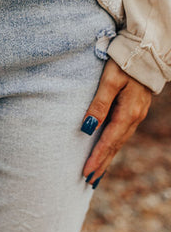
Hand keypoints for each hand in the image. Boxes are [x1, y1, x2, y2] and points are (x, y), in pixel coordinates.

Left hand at [81, 58, 151, 187]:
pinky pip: (123, 131)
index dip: (97, 158)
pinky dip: (114, 143)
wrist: (145, 50)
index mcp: (128, 112)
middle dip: (102, 163)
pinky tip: (108, 148)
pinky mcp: (135, 108)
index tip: (86, 173)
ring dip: (108, 156)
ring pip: (120, 140)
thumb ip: (98, 104)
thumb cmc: (124, 62)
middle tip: (89, 181)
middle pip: (116, 145)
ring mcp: (137, 113)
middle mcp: (134, 117)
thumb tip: (87, 129)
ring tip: (97, 171)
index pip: (109, 141)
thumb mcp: (109, 81)